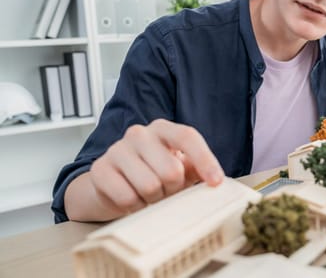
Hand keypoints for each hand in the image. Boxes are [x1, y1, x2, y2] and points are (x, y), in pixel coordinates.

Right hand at [89, 119, 223, 216]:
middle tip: (166, 191)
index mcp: (163, 129)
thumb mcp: (179, 167)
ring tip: (149, 195)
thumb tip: (216, 180)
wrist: (112, 184)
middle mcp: (139, 133)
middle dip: (173, 189)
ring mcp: (117, 149)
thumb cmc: (152, 173)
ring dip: (153, 200)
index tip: (216, 183)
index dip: (205, 160)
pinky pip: (127, 197)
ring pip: (149, 186)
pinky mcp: (100, 169)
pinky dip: (134, 206)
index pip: (188, 137)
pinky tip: (133, 200)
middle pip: (171, 170)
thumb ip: (196, 169)